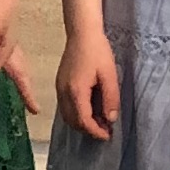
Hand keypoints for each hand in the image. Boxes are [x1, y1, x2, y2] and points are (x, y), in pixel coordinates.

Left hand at [0, 0, 39, 112]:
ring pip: (2, 58)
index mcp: (8, 46)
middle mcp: (7, 42)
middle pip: (16, 69)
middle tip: (30, 104)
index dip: (23, 93)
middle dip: (23, 86)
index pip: (10, 74)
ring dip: (3, 71)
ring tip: (6, 82)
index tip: (35, 109)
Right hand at [55, 27, 120, 142]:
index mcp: (76, 91)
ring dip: (82, 123)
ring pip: (67, 116)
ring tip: (99, 120)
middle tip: (106, 129)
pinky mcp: (59, 84)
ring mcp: (59, 89)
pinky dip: (76, 114)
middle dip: (88, 129)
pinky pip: (65, 107)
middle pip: (73, 122)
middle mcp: (64, 93)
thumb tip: (110, 119)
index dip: (95, 132)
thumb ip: (110, 98)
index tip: (108, 135)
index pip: (83, 121)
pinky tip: (89, 109)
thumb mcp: (109, 75)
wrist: (82, 33)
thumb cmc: (98, 51)